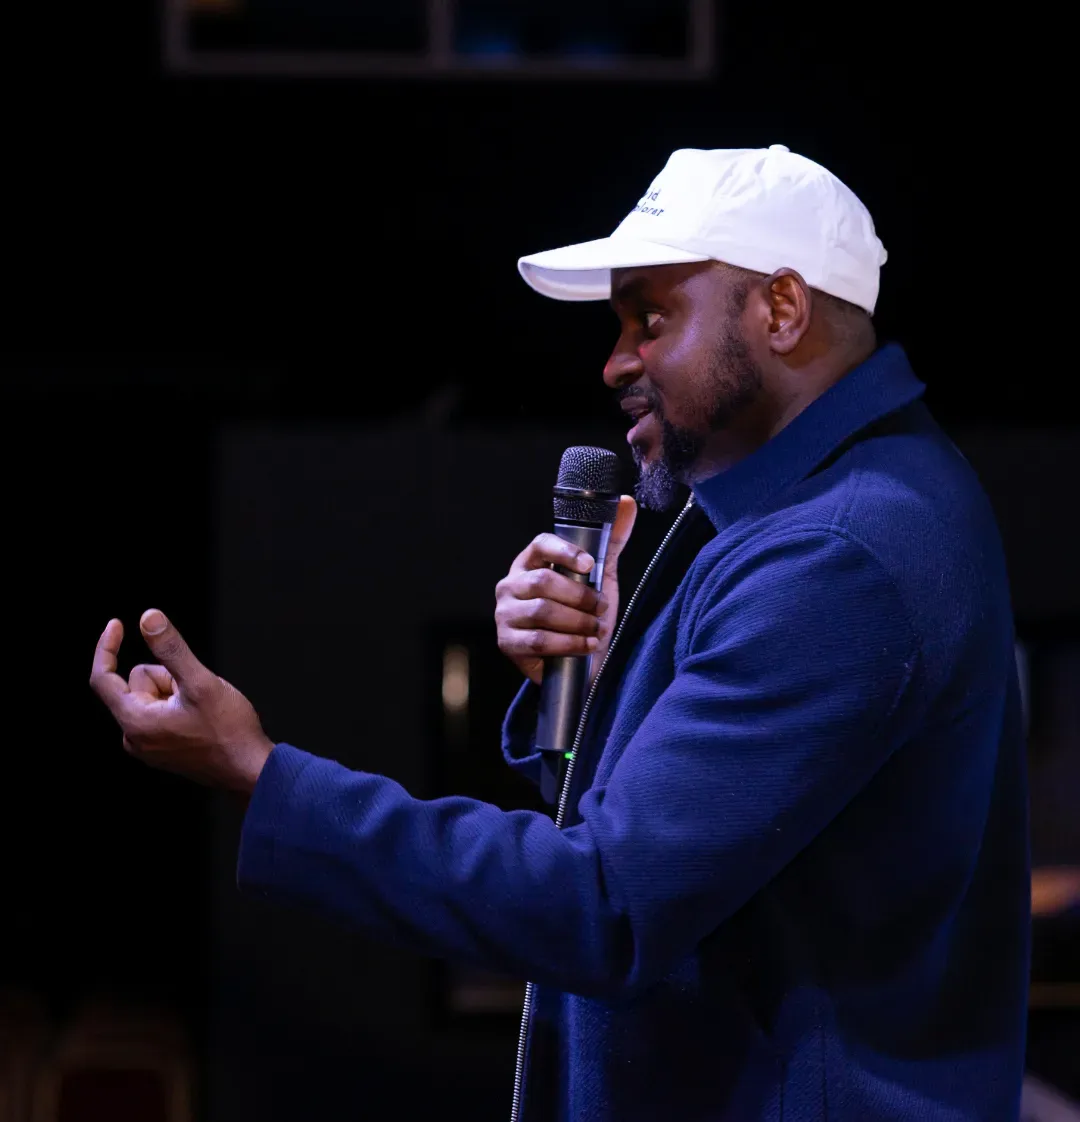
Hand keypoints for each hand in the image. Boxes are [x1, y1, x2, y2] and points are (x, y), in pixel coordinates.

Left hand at [89, 609, 273, 794]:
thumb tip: (148, 618)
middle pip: (137, 684)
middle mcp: (134, 738)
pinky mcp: (161, 749)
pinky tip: (201, 717)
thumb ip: (171, 649)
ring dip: (176, 691)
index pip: (103, 679)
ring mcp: (147, 746)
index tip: (117, 625)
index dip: (107, 648)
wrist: (249, 769)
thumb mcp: (200, 682)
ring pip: (152, 696)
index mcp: (135, 722)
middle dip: (166, 676)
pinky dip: (178, 704)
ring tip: (202, 707)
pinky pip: (160, 712)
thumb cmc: (228, 730)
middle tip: (195, 691)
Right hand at [495, 495, 636, 685]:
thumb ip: (611, 541)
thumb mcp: (599, 576)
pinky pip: (540, 641)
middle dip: (580, 597)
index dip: (565, 552)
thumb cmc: (582, 613)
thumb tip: (626, 503)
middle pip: (544, 582)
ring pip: (543, 612)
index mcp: (529, 562)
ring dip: (578, 622)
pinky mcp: (508, 642)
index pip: (540, 545)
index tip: (591, 565)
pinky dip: (570, 644)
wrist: (575, 662)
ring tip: (596, 629)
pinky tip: (587, 645)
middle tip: (601, 608)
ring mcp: (505, 614)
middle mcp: (510, 584)